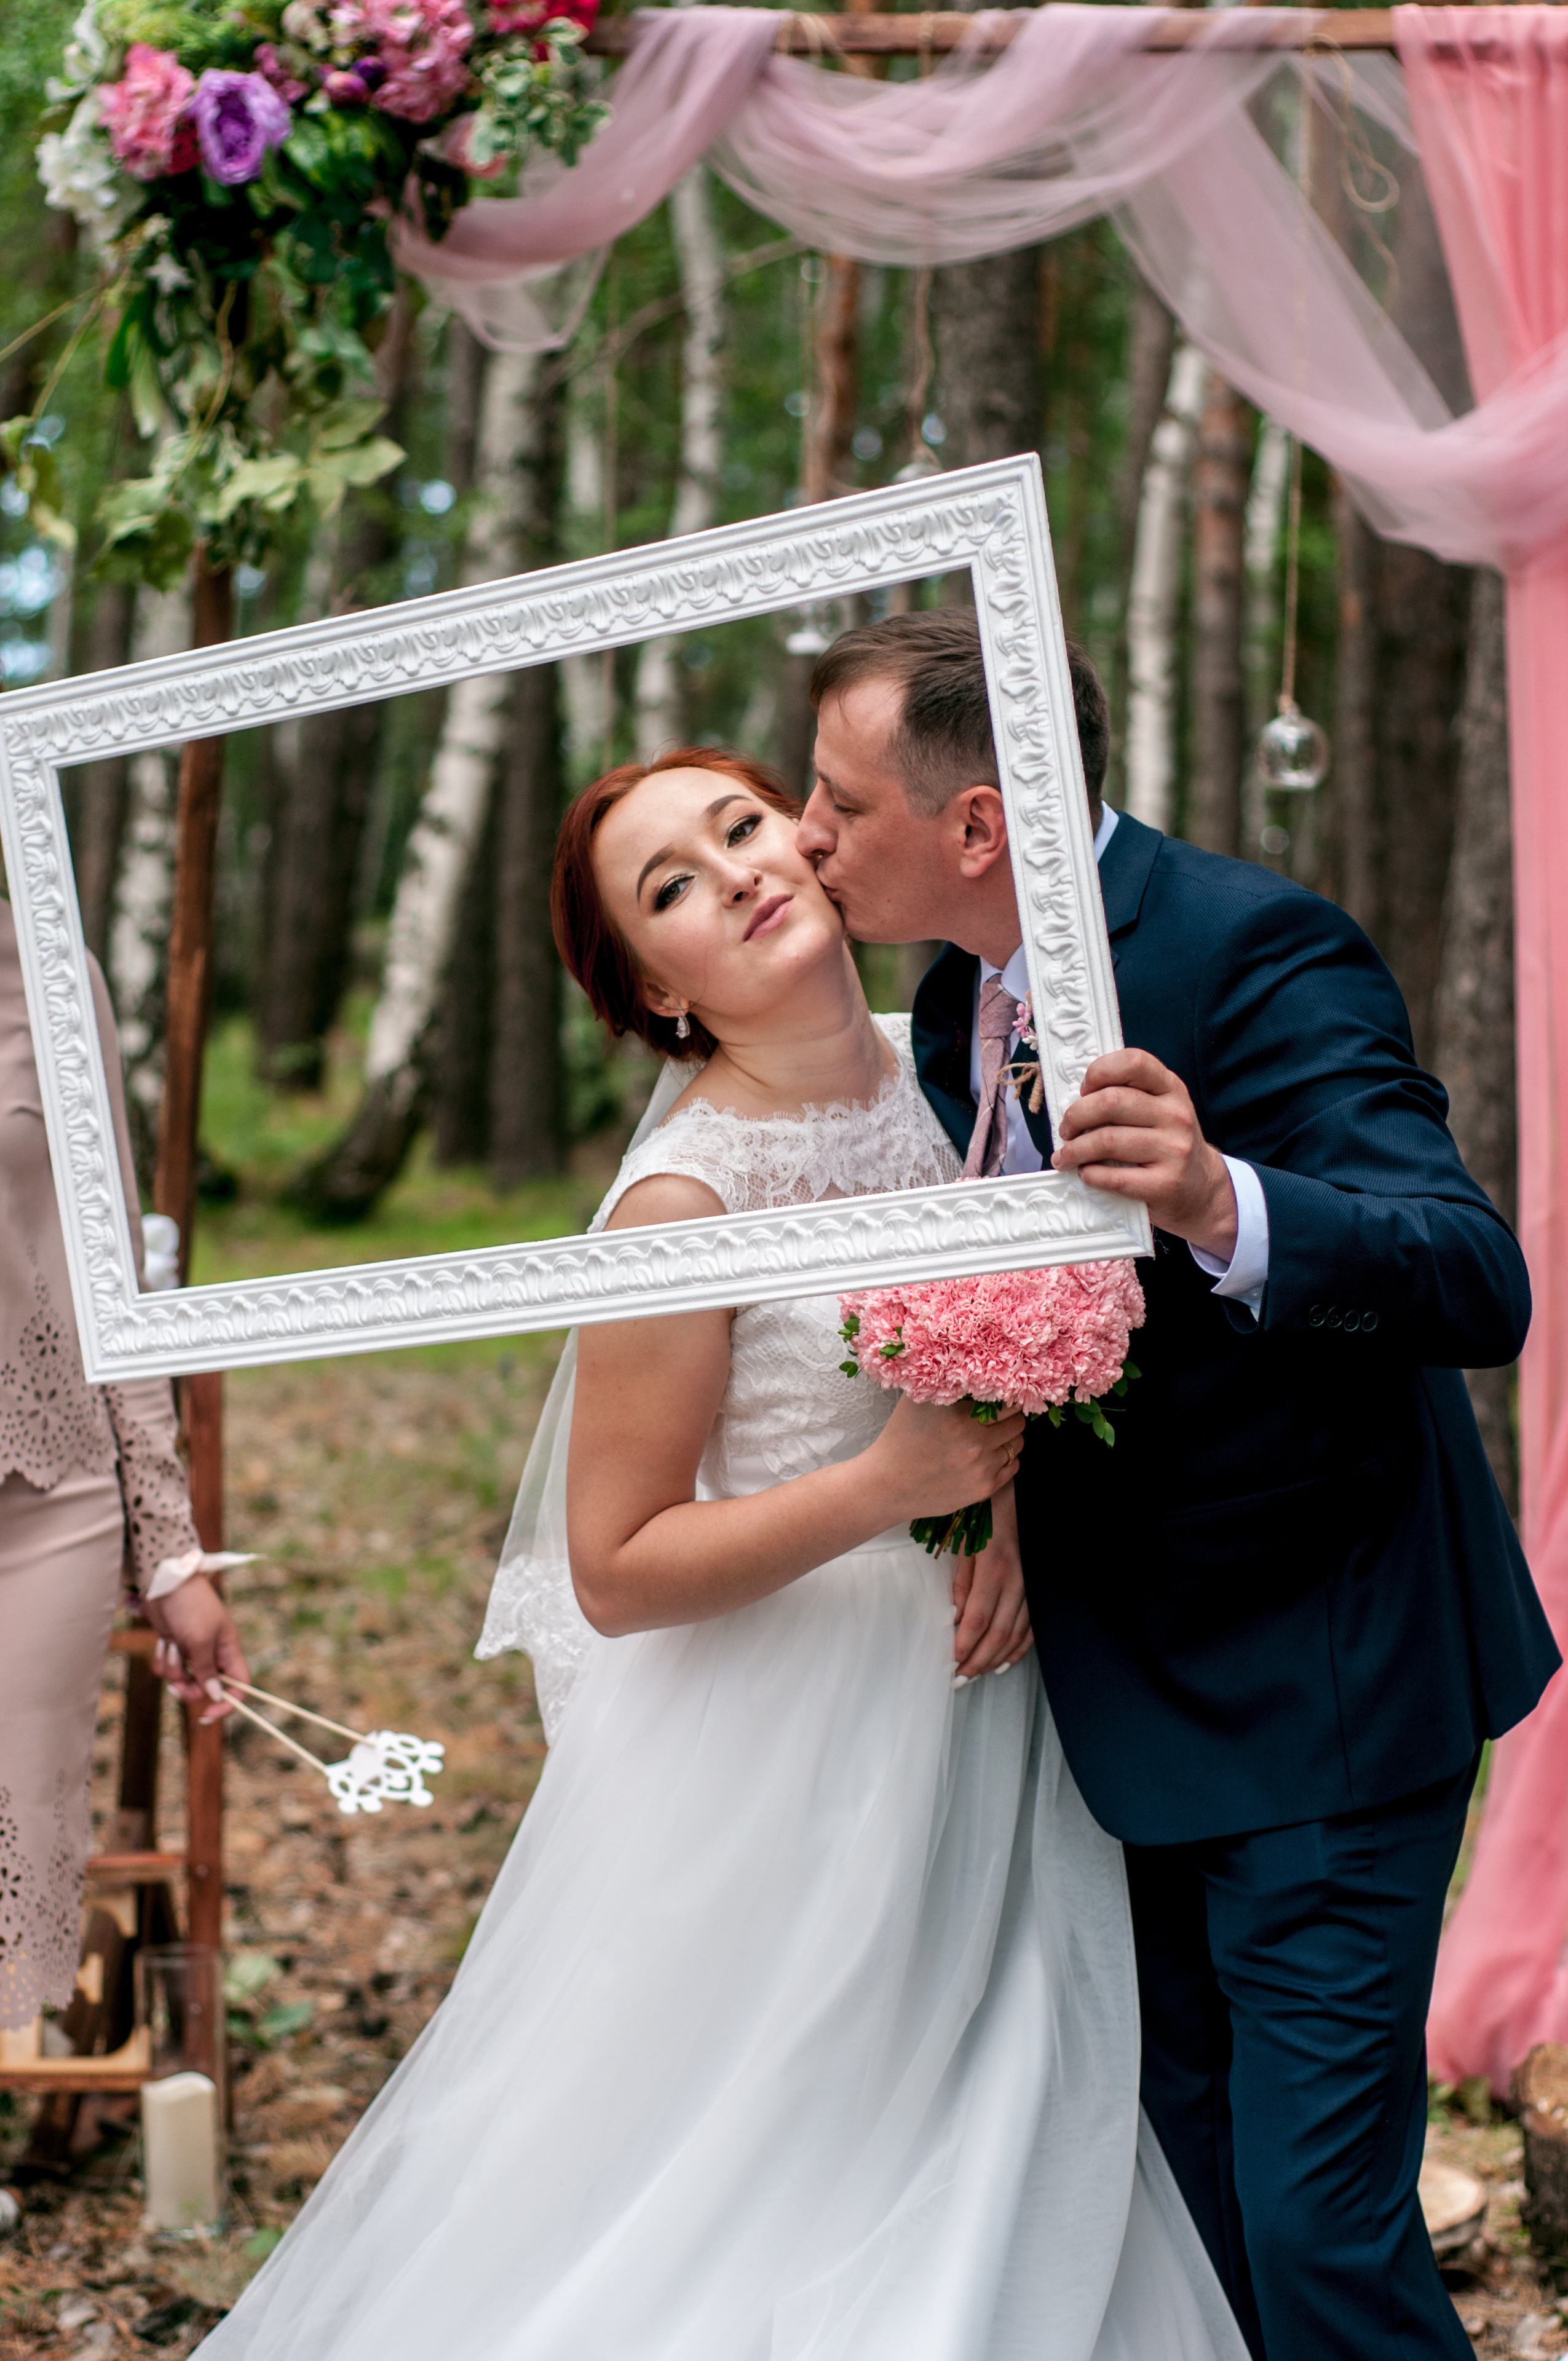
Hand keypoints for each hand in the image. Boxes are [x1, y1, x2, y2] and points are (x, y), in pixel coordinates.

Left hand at [145, 1576, 249, 1723]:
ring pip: (183, 1679)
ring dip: (173, 1670)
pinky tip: (163, 1643)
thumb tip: (215, 1696)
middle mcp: (212, 1653)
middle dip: (189, 1689)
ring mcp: (192, 1651)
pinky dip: (161, 1660)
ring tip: (170, 1647)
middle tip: (177, 1684)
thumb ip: (207, 1670)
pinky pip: (167, 1669)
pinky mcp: (174, 1647)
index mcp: (228, 1650)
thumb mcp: (201, 1639)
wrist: (166, 1584)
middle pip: (206, 1688)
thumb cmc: (190, 1606)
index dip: (228, 1703)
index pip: (239, 1685)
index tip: (209, 1713)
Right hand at [866, 1394, 1026, 1527]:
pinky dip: (1005, 1459)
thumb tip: (969, 1360)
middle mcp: (974, 1441)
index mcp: (958, 1416)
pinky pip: (1013, 1467)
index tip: (1000, 1396)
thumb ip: (945, 1381)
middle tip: (998, 1416)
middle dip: (1010, 1417)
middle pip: (1017, 1422)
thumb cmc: (901, 1438)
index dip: (1004, 1396)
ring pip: (1017, 1444)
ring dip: (1009, 1438)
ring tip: (992, 1436)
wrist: (887, 1485)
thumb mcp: (917, 1400)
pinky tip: (988, 1455)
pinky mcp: (983, 1488)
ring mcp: (981, 1467)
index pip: (1006, 1400)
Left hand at [951, 1482, 1031, 1680]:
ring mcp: (1032, 1585)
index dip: (966, 1645)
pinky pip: (1032, 1625)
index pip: (979, 1618)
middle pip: (999, 1633)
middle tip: (960, 1678)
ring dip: (996, 1658)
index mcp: (995, 1568)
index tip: (952, 1662)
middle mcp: (1018, 1580)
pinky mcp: (1038, 1587)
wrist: (1017, 1497)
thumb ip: (961, 1582)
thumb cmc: (985, 1516)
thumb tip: (955, 1617)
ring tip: (978, 1673)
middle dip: (978, 1659)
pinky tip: (1005, 1661)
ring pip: (1017, 1633)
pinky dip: (1019, 1647)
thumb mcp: (965, 1544)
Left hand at [1052, 1047, 1236, 1258]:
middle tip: (1067, 1130)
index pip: (1133, 1062)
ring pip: (1107, 1140)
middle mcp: (1176, 1115)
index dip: (1098, 1072)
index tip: (1083, 1091)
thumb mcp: (1160, 1109)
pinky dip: (1090, 1175)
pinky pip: (1114, 1177)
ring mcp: (1174, 1150)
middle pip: (1110, 1101)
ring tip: (1066, 1156)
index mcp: (1171, 1089)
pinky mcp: (1166, 1184)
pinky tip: (1086, 1173)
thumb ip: (1128, 1095)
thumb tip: (1075, 1099)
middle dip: (1075, 1116)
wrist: (1201, 1188)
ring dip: (1075, 1150)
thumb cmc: (1166, 1144)